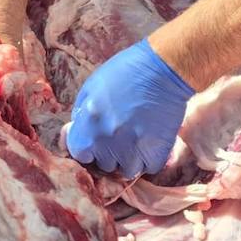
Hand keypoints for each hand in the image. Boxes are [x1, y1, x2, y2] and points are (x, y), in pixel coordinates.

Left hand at [65, 38, 194, 176]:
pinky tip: (150, 140)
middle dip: (109, 152)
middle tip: (120, 132)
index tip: (95, 137)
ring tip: (136, 137)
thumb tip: (77, 131)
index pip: (79, 153)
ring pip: (126, 170)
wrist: (163, 70)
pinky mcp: (156, 154)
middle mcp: (107, 143)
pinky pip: (148, 168)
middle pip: (103, 164)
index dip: (87, 145)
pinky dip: (149, 158)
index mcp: (88, 126)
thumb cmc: (125, 72)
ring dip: (130, 158)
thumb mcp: (92, 87)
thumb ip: (82, 115)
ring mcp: (132, 151)